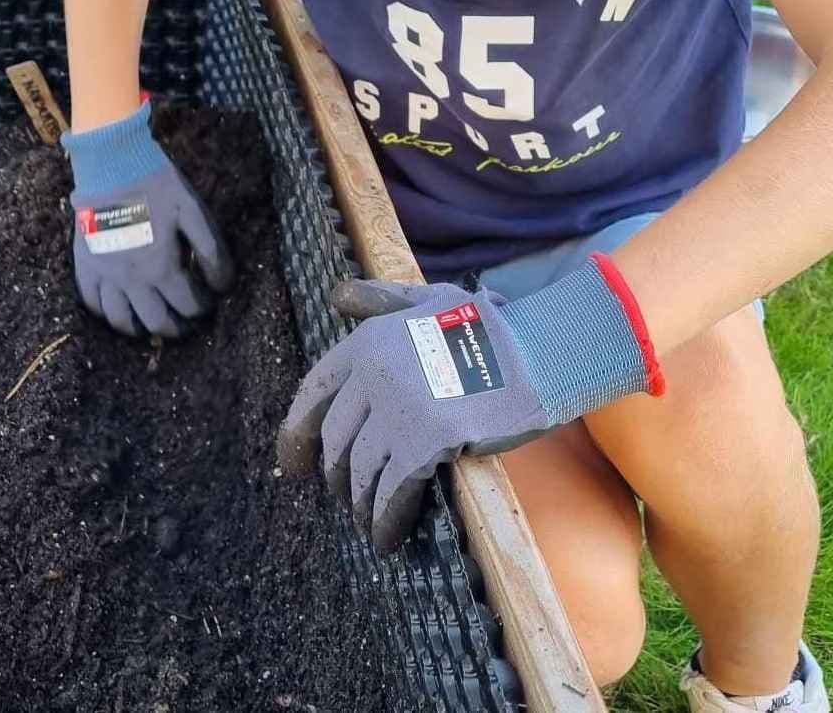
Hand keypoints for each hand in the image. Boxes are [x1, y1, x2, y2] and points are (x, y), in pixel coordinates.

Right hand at [61, 100, 233, 337]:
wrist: (111, 164)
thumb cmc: (156, 185)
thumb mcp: (193, 212)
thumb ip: (211, 251)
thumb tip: (222, 285)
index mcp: (161, 268)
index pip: (188, 305)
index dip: (202, 308)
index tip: (207, 303)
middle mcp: (132, 280)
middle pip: (156, 322)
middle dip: (176, 327)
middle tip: (184, 323)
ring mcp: (105, 275)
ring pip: (120, 321)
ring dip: (139, 328)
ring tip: (150, 323)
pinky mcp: (85, 264)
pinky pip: (90, 302)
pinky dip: (104, 312)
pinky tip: (116, 307)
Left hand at [277, 257, 663, 551]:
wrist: (540, 352)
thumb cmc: (487, 326)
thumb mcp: (428, 298)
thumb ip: (380, 299)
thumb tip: (336, 296)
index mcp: (367, 341)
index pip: (313, 393)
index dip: (296, 434)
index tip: (292, 466)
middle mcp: (373, 372)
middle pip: (336, 440)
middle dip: (337, 477)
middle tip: (347, 497)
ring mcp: (398, 407)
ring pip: (360, 471)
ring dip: (359, 505)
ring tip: (368, 522)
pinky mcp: (427, 440)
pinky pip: (392, 491)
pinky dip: (385, 519)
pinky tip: (388, 537)